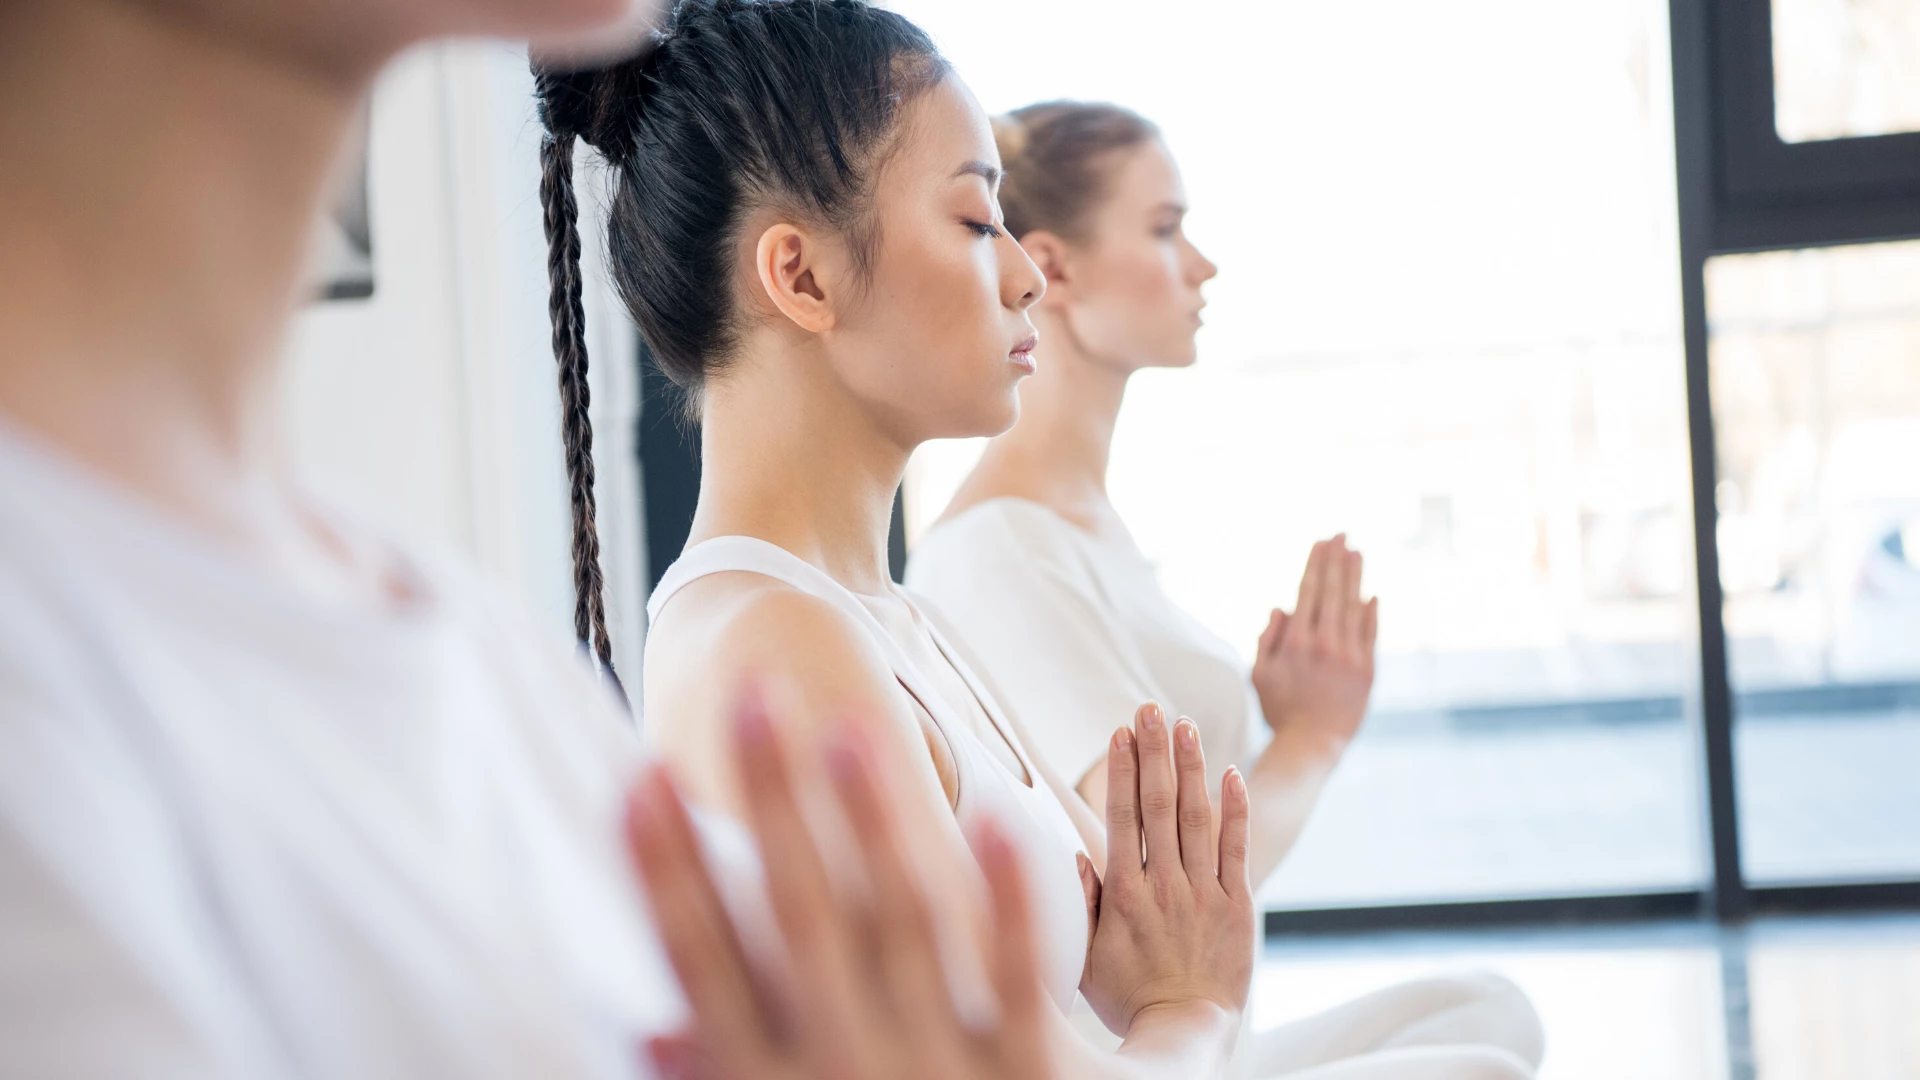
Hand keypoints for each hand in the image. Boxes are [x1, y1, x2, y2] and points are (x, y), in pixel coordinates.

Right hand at [627, 692, 1055, 1079]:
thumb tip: (649, 1026)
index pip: (705, 966)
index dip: (670, 873)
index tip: (638, 781)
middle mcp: (844, 1073)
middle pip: (799, 921)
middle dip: (772, 808)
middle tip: (752, 698)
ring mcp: (937, 1076)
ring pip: (900, 927)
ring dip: (873, 826)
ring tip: (850, 726)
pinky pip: (1018, 981)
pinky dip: (1009, 899)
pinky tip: (1000, 811)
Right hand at [1079, 703, 1255, 1036]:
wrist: (1185, 1032)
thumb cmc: (1128, 999)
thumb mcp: (1084, 958)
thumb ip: (1080, 904)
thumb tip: (1077, 855)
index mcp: (1123, 896)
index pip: (1121, 818)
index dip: (1120, 771)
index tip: (1119, 732)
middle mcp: (1164, 887)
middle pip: (1159, 805)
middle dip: (1153, 752)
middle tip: (1151, 709)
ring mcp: (1204, 894)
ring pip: (1198, 818)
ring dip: (1191, 767)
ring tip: (1186, 725)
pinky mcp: (1238, 907)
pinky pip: (1237, 849)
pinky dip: (1235, 810)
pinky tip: (1231, 774)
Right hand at [1252, 534, 1376, 754]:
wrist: (1312, 743)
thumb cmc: (1280, 709)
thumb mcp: (1259, 674)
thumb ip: (1267, 638)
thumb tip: (1281, 607)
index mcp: (1295, 642)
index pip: (1307, 592)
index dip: (1315, 564)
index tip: (1321, 542)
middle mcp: (1324, 644)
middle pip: (1332, 592)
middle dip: (1336, 560)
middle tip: (1341, 535)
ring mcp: (1349, 656)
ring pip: (1353, 607)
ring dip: (1355, 577)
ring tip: (1357, 552)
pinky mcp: (1368, 670)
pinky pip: (1371, 633)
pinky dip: (1371, 612)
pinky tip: (1371, 594)